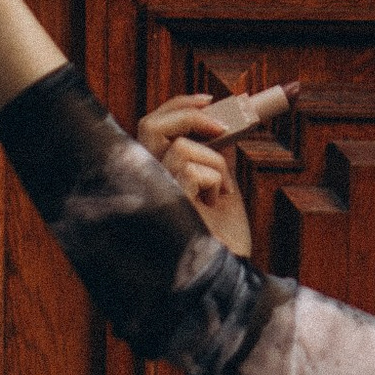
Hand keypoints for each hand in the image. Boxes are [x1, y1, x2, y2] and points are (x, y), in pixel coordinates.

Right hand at [134, 86, 290, 260]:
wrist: (230, 275)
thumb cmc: (223, 240)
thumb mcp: (221, 187)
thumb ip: (213, 157)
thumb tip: (221, 124)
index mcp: (155, 176)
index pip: (152, 126)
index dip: (179, 105)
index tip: (211, 99)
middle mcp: (144, 183)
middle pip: (150, 124)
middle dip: (187, 113)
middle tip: (222, 124)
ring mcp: (151, 193)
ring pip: (181, 148)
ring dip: (214, 164)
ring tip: (220, 193)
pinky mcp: (164, 204)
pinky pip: (194, 170)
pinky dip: (216, 181)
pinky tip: (215, 204)